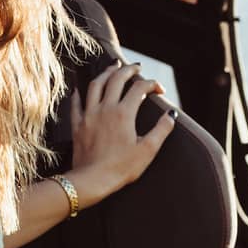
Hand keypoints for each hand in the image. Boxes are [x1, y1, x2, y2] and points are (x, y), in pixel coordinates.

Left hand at [68, 62, 176, 207]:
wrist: (92, 180)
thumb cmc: (121, 168)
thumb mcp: (147, 150)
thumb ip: (161, 130)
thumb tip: (171, 115)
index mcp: (124, 113)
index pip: (139, 88)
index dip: (151, 84)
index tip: (158, 89)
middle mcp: (105, 108)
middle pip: (116, 79)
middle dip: (129, 70)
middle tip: (136, 67)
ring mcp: (89, 115)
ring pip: (96, 85)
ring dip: (106, 73)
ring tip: (112, 67)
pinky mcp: (78, 125)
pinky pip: (76, 104)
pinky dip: (79, 94)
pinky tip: (80, 89)